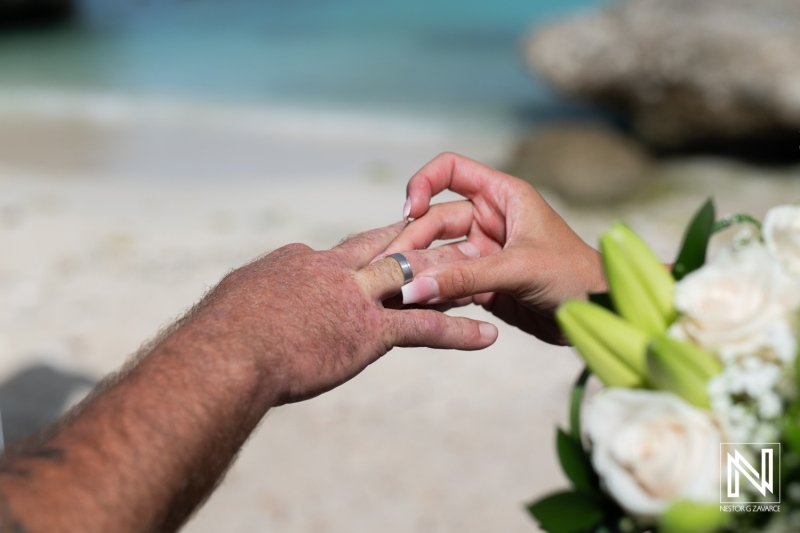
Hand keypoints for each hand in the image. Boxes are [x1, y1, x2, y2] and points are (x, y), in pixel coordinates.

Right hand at [189, 221, 497, 404]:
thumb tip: (247, 310)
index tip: (390, 249)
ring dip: (453, 279)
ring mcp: (355, 297)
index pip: (346, 251)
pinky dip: (460, 332)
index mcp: (302, 261)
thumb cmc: (217, 337)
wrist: (222, 355)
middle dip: (425, 245)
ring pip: (417, 278)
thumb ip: (255, 300)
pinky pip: (426, 328)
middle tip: (456, 241)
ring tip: (487, 278)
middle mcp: (335, 270)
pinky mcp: (368, 331)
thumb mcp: (236, 305)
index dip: (372, 250)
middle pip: (390, 248)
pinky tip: (488, 335)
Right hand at [382, 153, 605, 344]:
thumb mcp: (519, 269)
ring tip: (397, 291)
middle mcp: (489, 220)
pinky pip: (447, 285)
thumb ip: (465, 277)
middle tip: (392, 268)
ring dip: (419, 272)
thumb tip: (415, 286)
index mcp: (503, 196)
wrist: (599, 315)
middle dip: (413, 243)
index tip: (410, 210)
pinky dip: (432, 294)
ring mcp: (483, 253)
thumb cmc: (575, 276)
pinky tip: (416, 305)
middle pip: (435, 221)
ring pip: (438, 257)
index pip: (450, 170)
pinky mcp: (481, 284)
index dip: (424, 183)